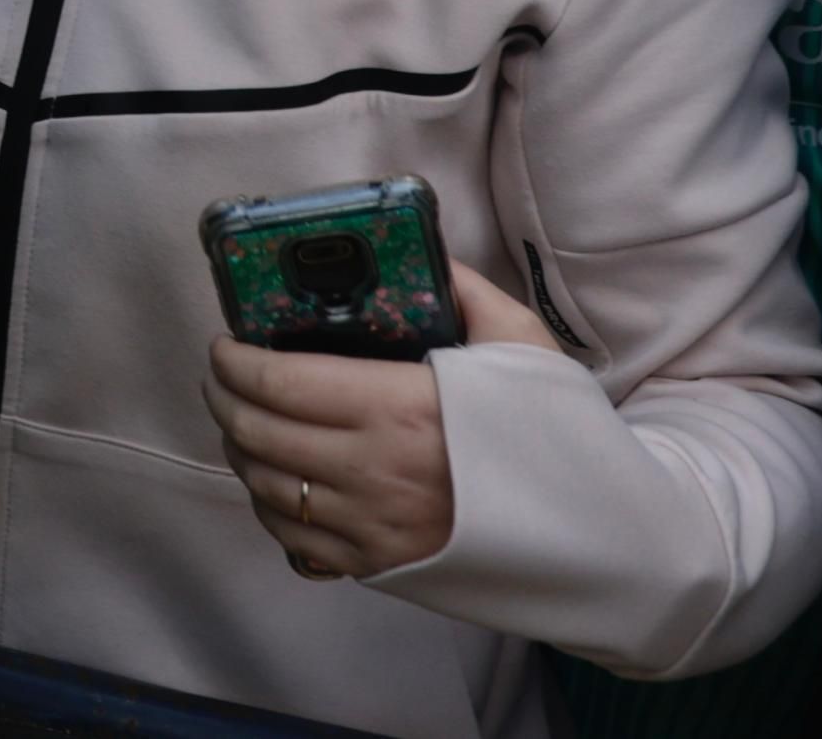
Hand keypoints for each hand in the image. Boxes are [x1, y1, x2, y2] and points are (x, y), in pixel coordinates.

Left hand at [204, 261, 556, 579]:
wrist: (598, 537)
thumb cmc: (559, 438)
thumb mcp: (522, 345)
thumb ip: (466, 290)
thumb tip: (425, 254)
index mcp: (401, 407)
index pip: (281, 381)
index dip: (235, 362)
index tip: (226, 344)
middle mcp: (375, 471)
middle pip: (258, 434)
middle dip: (224, 399)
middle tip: (223, 377)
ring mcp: (373, 527)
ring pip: (267, 488)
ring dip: (240, 450)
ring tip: (245, 421)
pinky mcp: (379, 567)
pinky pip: (296, 541)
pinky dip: (271, 507)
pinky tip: (277, 480)